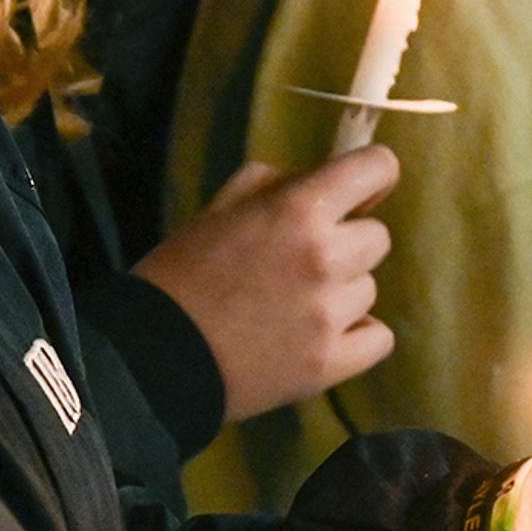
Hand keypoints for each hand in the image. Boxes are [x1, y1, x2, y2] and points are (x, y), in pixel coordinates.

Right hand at [135, 147, 396, 424]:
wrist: (153, 357)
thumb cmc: (180, 274)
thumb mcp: (219, 209)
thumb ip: (275, 185)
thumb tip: (319, 181)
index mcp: (299, 210)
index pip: (378, 167)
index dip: (370, 176)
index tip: (355, 195)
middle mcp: (326, 257)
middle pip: (378, 237)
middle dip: (346, 243)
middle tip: (302, 263)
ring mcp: (332, 314)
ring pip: (369, 289)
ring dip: (342, 293)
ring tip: (294, 308)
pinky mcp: (332, 362)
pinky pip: (378, 338)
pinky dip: (355, 336)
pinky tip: (321, 337)